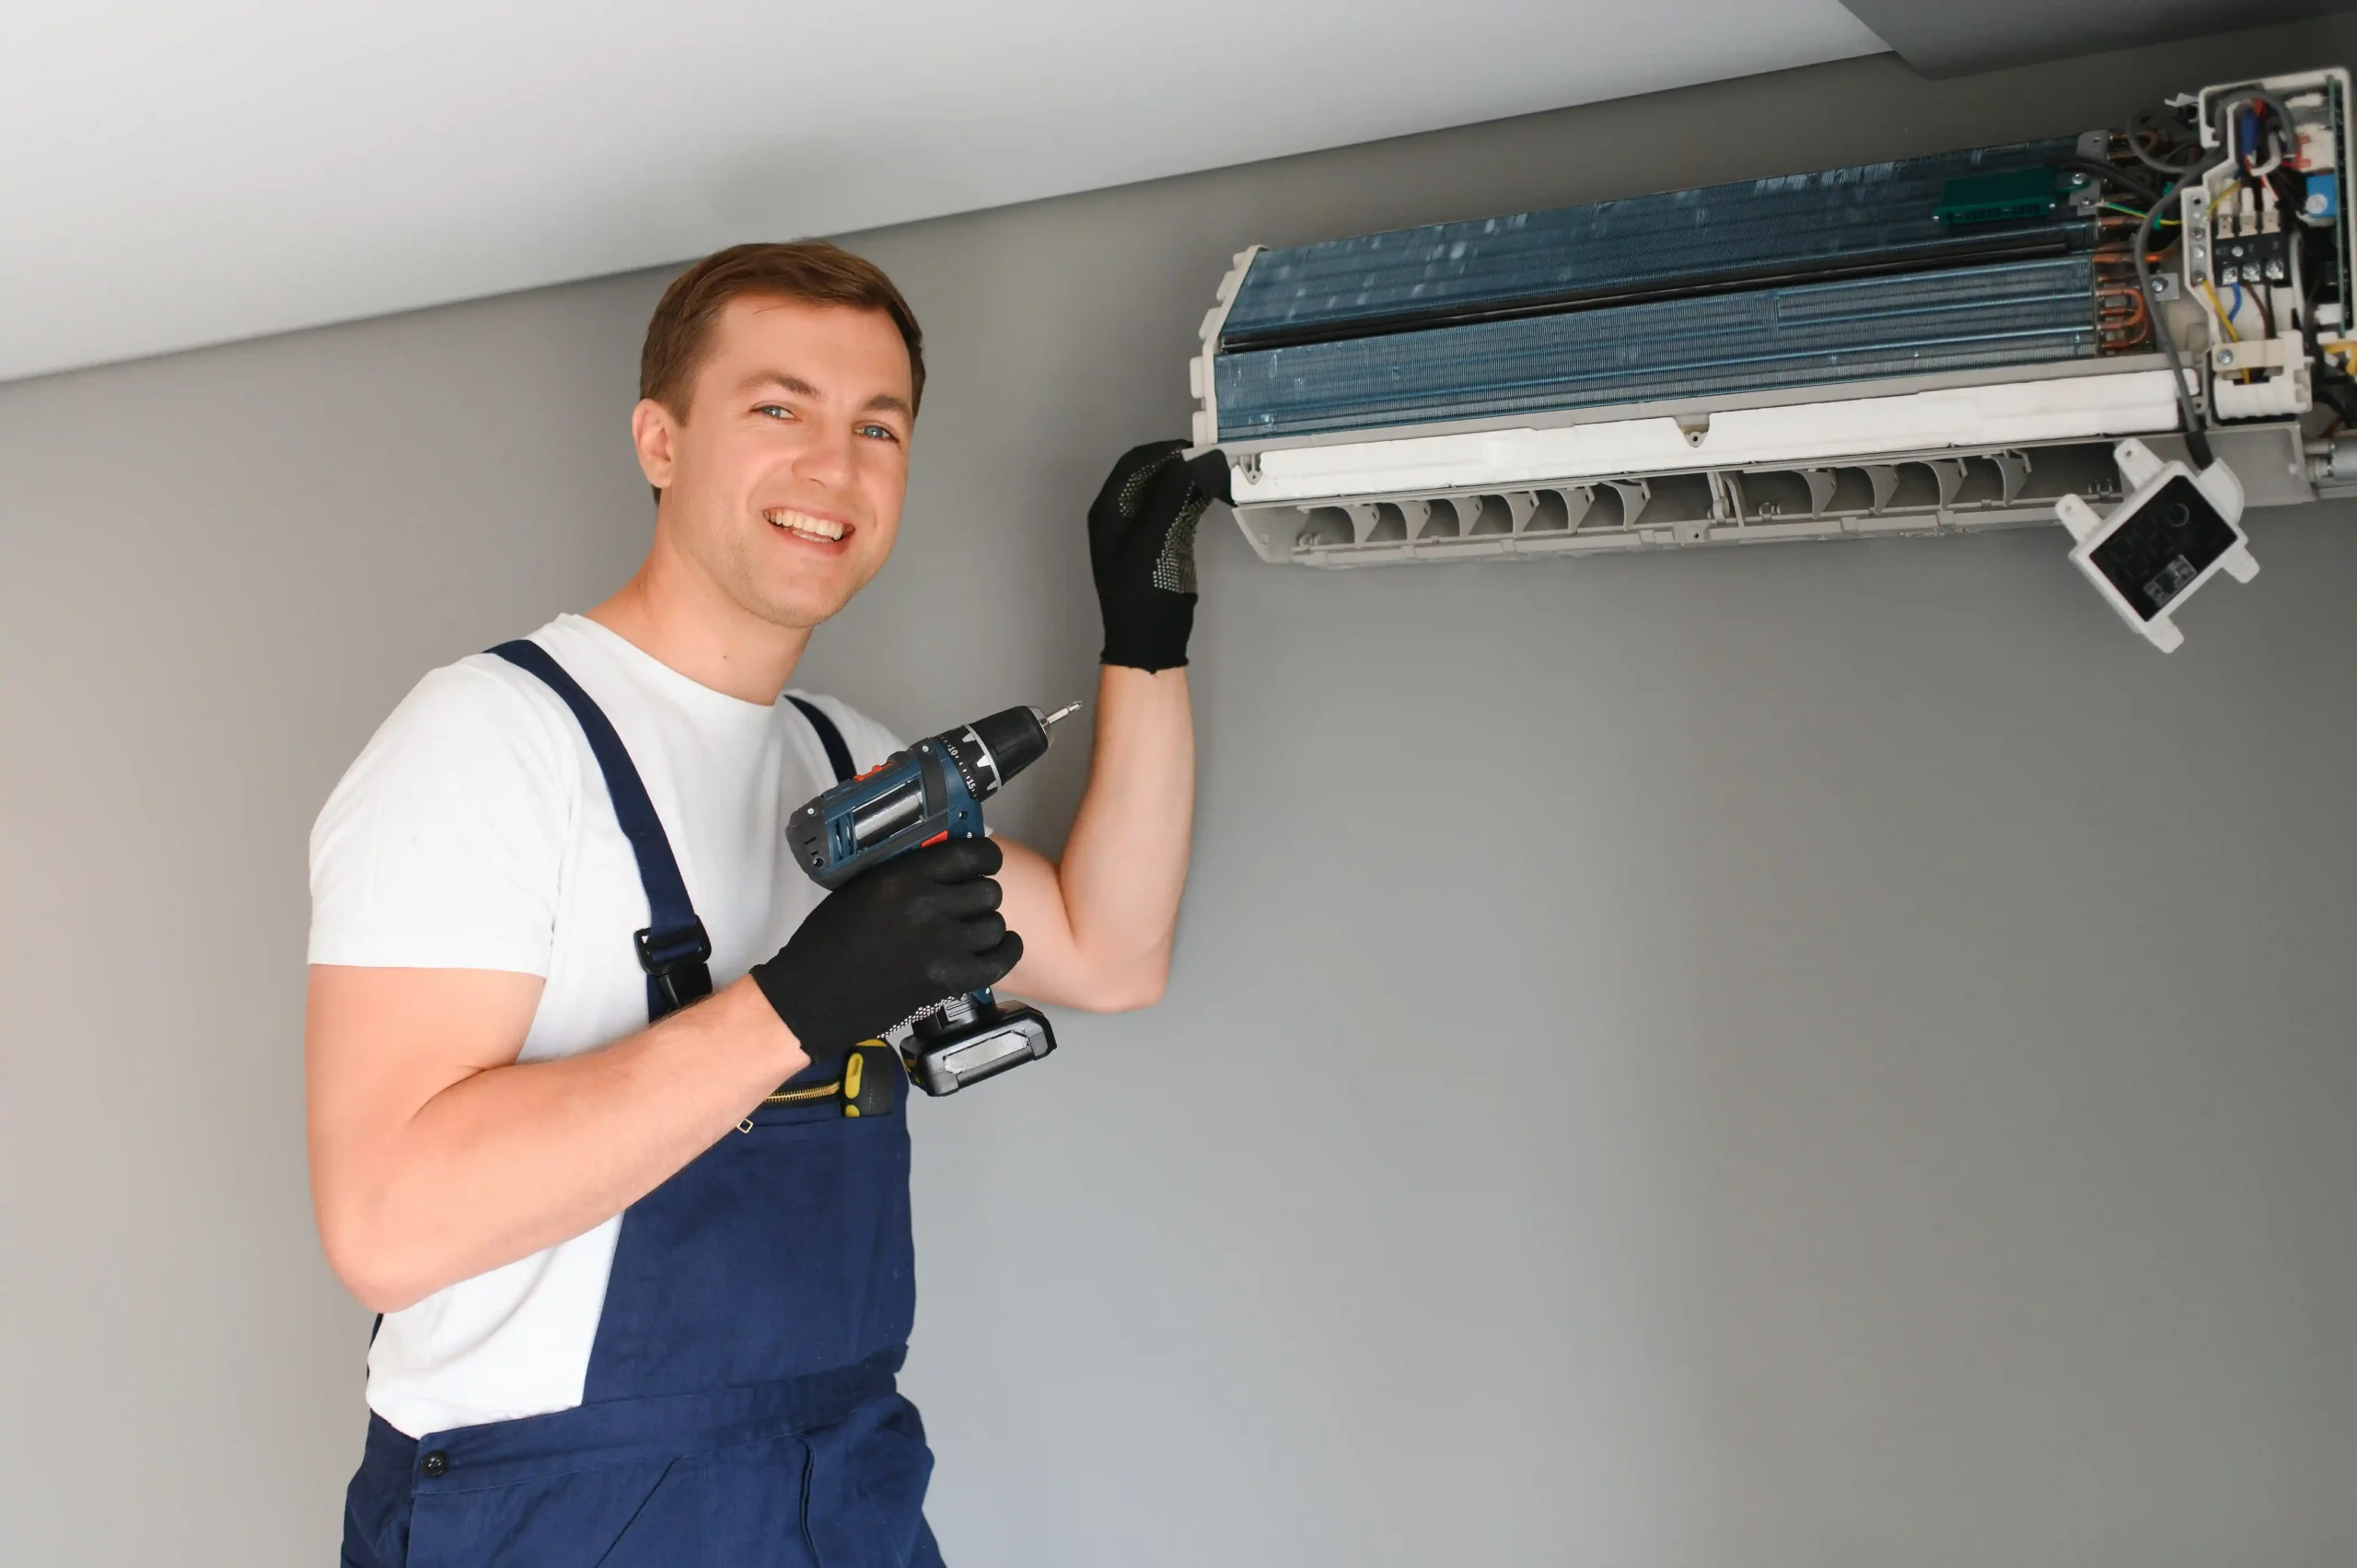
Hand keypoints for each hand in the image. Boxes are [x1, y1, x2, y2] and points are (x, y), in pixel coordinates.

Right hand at [750, 838, 1021, 1053]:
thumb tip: (943, 866)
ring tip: (970, 932)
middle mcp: (928, 906)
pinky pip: (1000, 960)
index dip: (985, 858)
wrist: (812, 995)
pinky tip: (996, 947)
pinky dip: (1005, 952)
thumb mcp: (861, 888)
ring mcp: (941, 945)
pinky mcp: (948, 980)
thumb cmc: (827, 942)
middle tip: (966, 906)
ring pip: (995, 924)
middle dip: (980, 897)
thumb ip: (904, 874)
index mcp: (904, 877)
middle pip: (988, 891)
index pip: (971, 854)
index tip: (984, 863)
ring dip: (986, 927)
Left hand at [1087, 439, 1227, 670]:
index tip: (1192, 448)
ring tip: (1218, 473)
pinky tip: (1216, 493)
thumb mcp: (1151, 538)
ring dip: (1192, 481)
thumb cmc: (1140, 590)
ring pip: (1169, 492)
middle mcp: (1125, 515)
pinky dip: (1197, 500)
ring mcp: (1146, 529)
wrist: (1149, 639)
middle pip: (1153, 476)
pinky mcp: (1166, 543)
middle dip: (1181, 465)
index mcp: (1109, 510)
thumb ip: (1171, 496)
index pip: (1132, 465)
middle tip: (1211, 460)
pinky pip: (1180, 511)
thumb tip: (1196, 459)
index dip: (1161, 452)